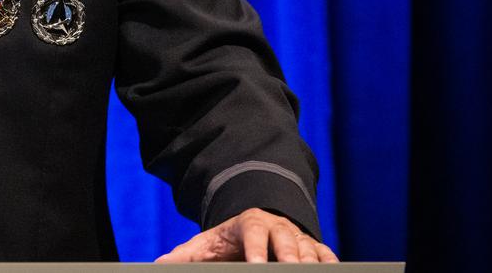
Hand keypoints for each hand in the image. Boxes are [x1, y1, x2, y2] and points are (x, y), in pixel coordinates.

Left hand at [156, 207, 338, 262]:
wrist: (256, 226)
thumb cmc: (229, 241)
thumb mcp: (205, 245)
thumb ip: (184, 255)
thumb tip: (159, 264)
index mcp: (249, 222)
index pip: (253, 232)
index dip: (256, 249)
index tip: (256, 265)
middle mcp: (276, 227)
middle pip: (286, 239)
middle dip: (290, 256)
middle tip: (291, 270)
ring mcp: (296, 237)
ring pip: (308, 248)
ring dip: (310, 262)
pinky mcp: (313, 248)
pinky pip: (325, 254)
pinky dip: (329, 263)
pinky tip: (332, 271)